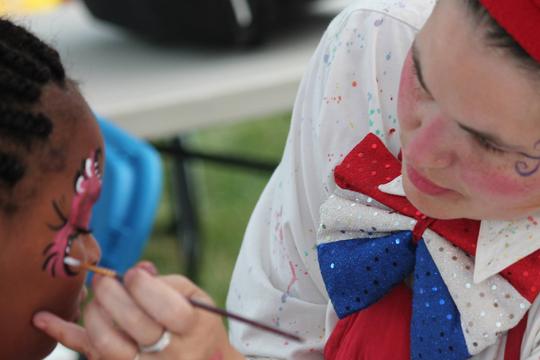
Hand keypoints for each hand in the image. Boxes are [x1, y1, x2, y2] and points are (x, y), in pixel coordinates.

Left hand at [34, 263, 243, 359]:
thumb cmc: (197, 325)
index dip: (144, 287)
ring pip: (107, 344)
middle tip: (104, 278)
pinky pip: (89, 353)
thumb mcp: (195, 299)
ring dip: (94, 312)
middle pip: (133, 324)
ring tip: (96, 296)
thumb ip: (168, 282)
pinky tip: (43, 318)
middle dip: (112, 293)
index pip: (168, 309)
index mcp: (194, 329)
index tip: (134, 274)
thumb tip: (138, 270)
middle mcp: (171, 354)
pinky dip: (64, 334)